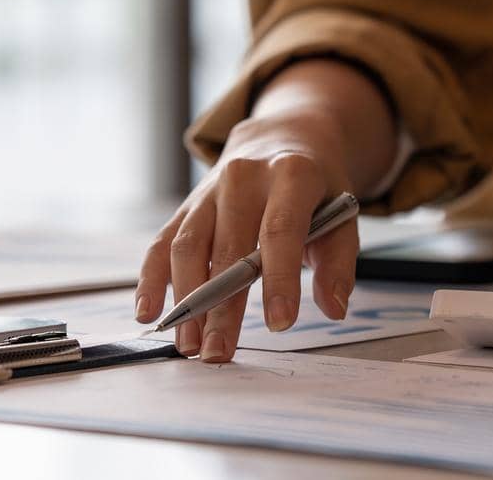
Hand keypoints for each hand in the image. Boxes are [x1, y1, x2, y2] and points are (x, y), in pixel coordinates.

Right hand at [133, 107, 360, 363]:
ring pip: (190, 247)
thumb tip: (334, 307)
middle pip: (229, 248)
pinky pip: (163, 242)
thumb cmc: (317, 189)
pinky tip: (149, 311)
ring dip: (186, 300)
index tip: (279, 323)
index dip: (279, 278)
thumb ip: (339, 261)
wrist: (285, 139)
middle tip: (219, 352)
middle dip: (222, 306)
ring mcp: (210, 189)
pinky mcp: (188, 205)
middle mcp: (244, 177)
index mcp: (291, 174)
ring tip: (190, 345)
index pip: (280, 230)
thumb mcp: (343, 214)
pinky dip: (152, 278)